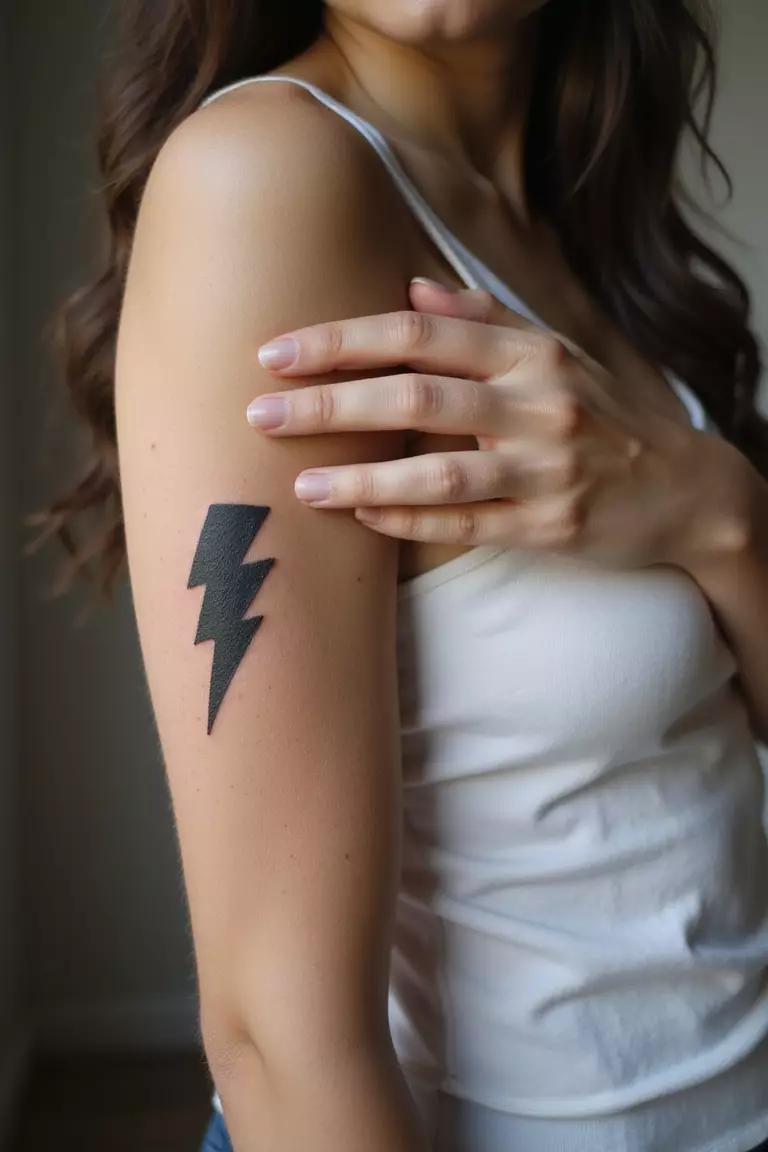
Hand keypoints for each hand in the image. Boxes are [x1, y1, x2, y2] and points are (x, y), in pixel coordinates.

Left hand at [247, 279, 737, 570]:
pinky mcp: (551, 528)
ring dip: (362, 475)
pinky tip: (362, 516)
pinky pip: (468, 526)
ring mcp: (546, 470)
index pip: (419, 336)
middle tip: (260, 416)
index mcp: (530, 353)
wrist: (686, 489)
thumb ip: (484, 321)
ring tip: (300, 484)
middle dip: (331, 404)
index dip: (343, 342)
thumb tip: (412, 290)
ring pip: (439, 471)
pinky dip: (411, 521)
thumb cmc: (602, 415)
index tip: (276, 353)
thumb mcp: (555, 354)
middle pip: (418, 396)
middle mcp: (539, 404)